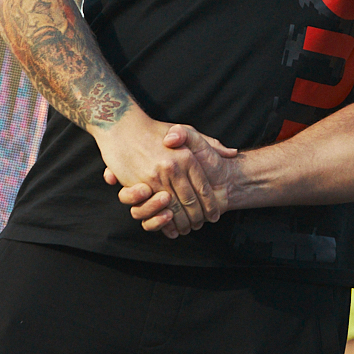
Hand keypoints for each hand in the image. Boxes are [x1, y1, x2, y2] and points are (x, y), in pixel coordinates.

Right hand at [97, 115, 235, 236]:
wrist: (122, 124)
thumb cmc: (155, 129)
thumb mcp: (187, 130)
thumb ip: (211, 143)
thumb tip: (232, 153)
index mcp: (186, 156)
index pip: (203, 187)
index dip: (210, 204)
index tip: (214, 215)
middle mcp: (173, 167)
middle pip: (190, 201)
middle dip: (197, 217)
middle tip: (201, 225)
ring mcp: (156, 177)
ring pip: (174, 208)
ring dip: (182, 223)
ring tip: (187, 228)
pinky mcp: (140, 184)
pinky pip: (155, 209)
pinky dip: (164, 222)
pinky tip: (170, 229)